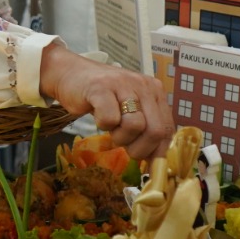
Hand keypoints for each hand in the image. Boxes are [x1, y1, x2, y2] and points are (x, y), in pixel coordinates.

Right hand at [38, 43, 172, 161]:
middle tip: (125, 147)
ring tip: (111, 128)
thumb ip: (146, 129)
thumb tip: (157, 163)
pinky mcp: (101, 87)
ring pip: (135, 126)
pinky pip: (110, 119)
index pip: (168, 129)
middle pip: (156, 131)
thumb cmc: (103, 97)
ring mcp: (123, 84)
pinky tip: (99, 116)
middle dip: (139, 149)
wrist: (71, 74)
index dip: (158, 152)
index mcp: (155, 91)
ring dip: (120, 138)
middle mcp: (144, 85)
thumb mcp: (130, 110)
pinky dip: (103, 125)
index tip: (147, 164)